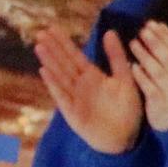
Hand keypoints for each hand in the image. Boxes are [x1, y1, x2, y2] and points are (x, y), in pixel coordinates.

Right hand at [34, 26, 142, 154]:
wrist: (126, 138)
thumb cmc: (127, 110)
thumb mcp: (125, 79)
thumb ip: (116, 57)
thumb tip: (109, 32)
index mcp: (92, 76)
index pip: (74, 55)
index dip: (64, 42)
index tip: (52, 28)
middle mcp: (80, 84)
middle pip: (64, 63)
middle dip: (53, 48)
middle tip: (40, 33)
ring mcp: (74, 97)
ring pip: (60, 75)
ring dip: (50, 61)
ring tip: (39, 47)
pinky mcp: (72, 111)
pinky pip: (61, 95)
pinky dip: (53, 83)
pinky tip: (44, 71)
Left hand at [131, 21, 167, 131]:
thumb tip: (159, 25)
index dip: (166, 36)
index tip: (152, 24)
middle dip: (156, 43)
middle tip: (142, 31)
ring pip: (159, 72)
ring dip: (146, 56)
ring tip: (133, 44)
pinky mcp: (161, 104)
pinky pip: (151, 89)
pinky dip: (142, 78)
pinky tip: (132, 67)